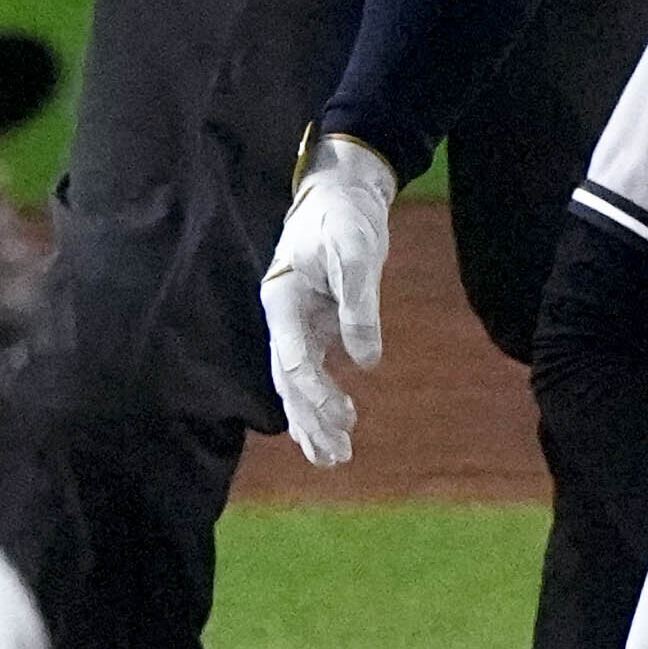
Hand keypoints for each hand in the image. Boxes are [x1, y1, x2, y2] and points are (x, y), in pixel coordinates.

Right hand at [261, 131, 396, 466]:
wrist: (344, 192)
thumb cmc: (345, 216)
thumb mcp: (357, 253)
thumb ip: (360, 306)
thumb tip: (366, 362)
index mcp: (281, 298)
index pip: (291, 356)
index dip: (312, 388)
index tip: (336, 414)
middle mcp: (283, 317)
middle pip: (289, 380)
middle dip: (311, 420)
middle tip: (337, 455)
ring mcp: (297, 323)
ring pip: (298, 382)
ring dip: (314, 420)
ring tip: (336, 456)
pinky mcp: (316, 324)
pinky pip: (314, 371)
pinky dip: (323, 399)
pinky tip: (339, 425)